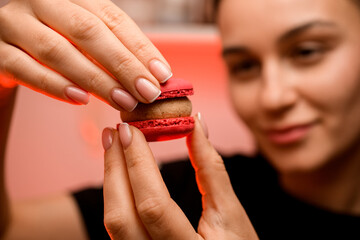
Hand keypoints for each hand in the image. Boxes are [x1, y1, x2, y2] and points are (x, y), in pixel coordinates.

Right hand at [0, 0, 171, 110]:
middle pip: (88, 31)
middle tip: (148, 92)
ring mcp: (14, 23)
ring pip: (58, 50)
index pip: (112, 18)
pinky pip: (24, 68)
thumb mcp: (83, 39)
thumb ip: (112, 51)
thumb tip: (152, 77)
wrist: (5, 48)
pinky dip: (55, 85)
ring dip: (96, 79)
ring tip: (123, 101)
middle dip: (123, 65)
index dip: (139, 47)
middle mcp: (42, 2)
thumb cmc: (54, 43)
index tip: (161, 75)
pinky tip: (80, 99)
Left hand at [101, 115, 258, 238]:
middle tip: (115, 132)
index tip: (131, 130)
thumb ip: (212, 169)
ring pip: (114, 224)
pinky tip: (121, 174)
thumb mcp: (232, 213)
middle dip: (114, 168)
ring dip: (111, 181)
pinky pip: (118, 228)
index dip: (138, 164)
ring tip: (113, 146)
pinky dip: (117, 196)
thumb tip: (196, 125)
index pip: (153, 204)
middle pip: (121, 217)